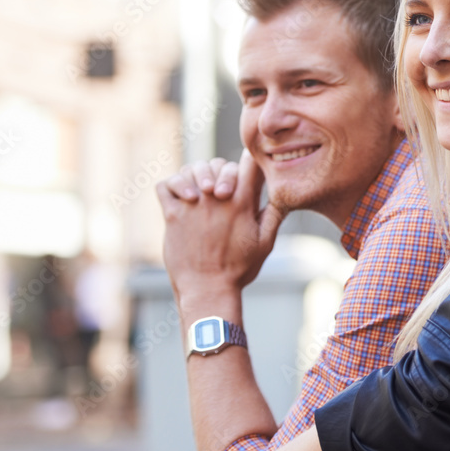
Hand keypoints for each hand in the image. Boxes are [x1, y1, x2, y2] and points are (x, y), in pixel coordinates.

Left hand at [156, 149, 284, 311]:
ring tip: (202, 192)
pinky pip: (165, 185)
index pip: (248, 163)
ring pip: (190, 169)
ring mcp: (191, 205)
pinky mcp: (171, 215)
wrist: (207, 290)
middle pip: (219, 162)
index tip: (248, 169)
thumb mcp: (265, 243)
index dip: (250, 160)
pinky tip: (182, 198)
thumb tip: (284, 194)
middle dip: (222, 171)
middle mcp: (215, 199)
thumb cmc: (238, 269)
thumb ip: (274, 215)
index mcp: (242, 203)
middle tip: (222, 191)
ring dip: (197, 177)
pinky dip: (172, 186)